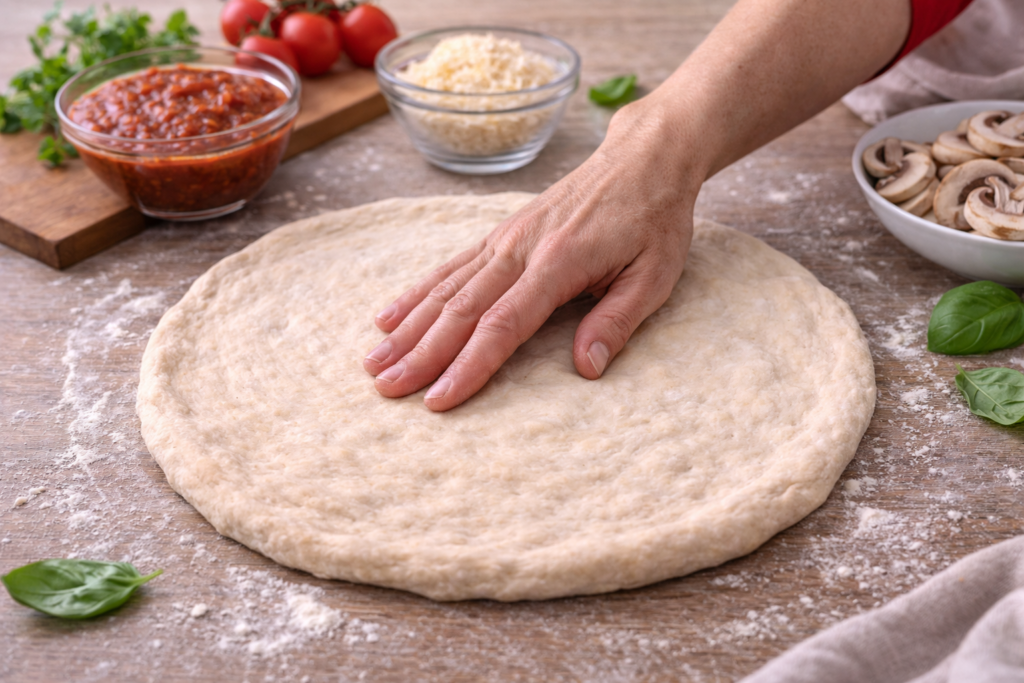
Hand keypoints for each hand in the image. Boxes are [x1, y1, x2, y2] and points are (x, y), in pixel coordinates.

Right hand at [363, 99, 703, 410]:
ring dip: (408, 328)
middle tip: (386, 390)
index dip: (469, 366)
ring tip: (373, 362)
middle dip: (421, 354)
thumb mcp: (655, 274)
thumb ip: (618, 321)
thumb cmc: (654, 220)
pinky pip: (450, 266)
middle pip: (460, 309)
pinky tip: (389, 316)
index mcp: (559, 263)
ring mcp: (504, 239)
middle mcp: (520, 249)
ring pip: (446, 288)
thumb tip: (585, 369)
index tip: (438, 400)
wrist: (643, 157)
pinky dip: (417, 292)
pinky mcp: (500, 233)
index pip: (503, 324)